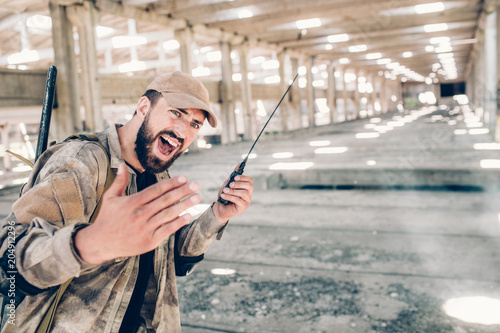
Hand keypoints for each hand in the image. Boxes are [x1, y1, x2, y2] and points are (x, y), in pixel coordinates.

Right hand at [74, 163, 200, 264]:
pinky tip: (189, 215)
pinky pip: (167, 230)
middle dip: (183, 192)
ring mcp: (145, 228)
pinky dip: (178, 223)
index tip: (184, 178)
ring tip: (197, 197)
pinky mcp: (149, 241)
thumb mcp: (110, 197)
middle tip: (196, 185)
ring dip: (185, 205)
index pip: (156, 190)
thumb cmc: (107, 218)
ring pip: (168, 214)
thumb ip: (120, 181)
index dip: (171, 184)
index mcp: (132, 202)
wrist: (100, 243)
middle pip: (165, 201)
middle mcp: (140, 214)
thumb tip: (122, 164)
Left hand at [213, 165, 252, 222]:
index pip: (250, 180)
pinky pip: (238, 200)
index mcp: (246, 187)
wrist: (220, 208)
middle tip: (230, 184)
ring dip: (232, 191)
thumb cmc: (225, 195)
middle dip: (239, 184)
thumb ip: (233, 175)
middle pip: (249, 186)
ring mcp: (247, 200)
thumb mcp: (228, 184)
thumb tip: (239, 164)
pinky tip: (223, 196)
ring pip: (243, 193)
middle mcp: (249, 194)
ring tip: (224, 190)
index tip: (235, 177)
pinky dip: (230, 197)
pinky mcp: (243, 207)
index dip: (243, 178)